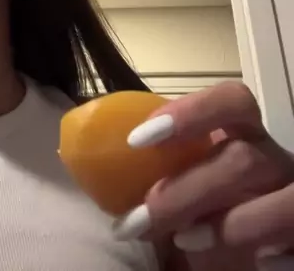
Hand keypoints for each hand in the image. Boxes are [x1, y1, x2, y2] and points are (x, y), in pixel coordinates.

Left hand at [114, 82, 293, 267]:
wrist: (236, 257)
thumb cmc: (202, 213)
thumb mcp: (174, 187)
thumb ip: (151, 169)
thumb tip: (82, 151)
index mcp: (242, 136)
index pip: (233, 101)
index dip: (191, 113)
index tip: (138, 139)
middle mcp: (273, 163)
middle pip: (245, 157)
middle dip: (188, 190)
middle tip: (141, 219)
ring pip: (285, 202)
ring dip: (233, 225)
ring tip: (188, 242)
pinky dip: (280, 254)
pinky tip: (255, 264)